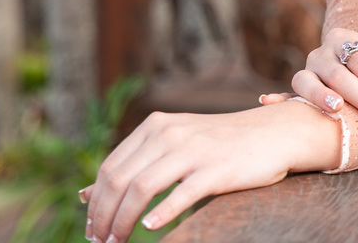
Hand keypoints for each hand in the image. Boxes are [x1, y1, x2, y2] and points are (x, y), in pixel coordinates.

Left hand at [80, 101, 339, 240]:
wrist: (274, 133)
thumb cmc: (220, 144)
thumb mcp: (173, 144)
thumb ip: (133, 165)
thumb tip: (83, 195)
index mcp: (155, 126)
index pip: (110, 167)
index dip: (95, 201)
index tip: (91, 228)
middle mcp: (169, 133)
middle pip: (120, 179)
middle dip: (103, 215)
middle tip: (99, 242)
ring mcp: (193, 150)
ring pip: (142, 188)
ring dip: (123, 220)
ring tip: (117, 242)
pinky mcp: (216, 169)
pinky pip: (182, 194)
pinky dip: (163, 213)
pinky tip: (152, 229)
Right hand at [262, 27, 357, 127]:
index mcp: (344, 39)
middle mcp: (321, 54)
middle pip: (339, 75)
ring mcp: (307, 73)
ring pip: (306, 81)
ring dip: (319, 95)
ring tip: (337, 108)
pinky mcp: (299, 94)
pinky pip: (287, 96)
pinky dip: (277, 100)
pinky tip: (269, 102)